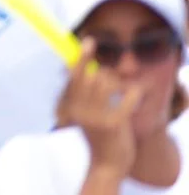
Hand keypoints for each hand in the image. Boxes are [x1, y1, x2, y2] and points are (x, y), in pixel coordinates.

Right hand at [61, 38, 139, 174]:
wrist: (107, 165)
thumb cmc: (98, 135)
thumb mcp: (83, 114)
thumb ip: (80, 94)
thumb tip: (82, 67)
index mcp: (70, 106)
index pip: (75, 75)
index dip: (83, 57)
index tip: (90, 41)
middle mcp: (80, 110)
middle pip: (92, 76)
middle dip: (106, 72)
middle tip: (114, 75)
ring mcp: (96, 117)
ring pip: (108, 84)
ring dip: (119, 82)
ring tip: (124, 90)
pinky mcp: (113, 124)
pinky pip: (126, 98)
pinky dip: (133, 92)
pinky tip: (136, 92)